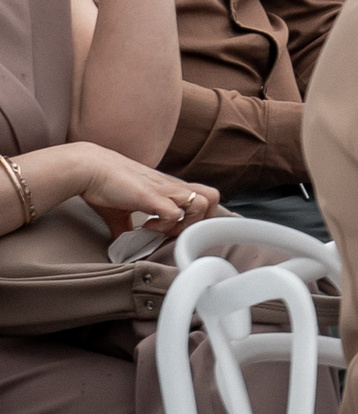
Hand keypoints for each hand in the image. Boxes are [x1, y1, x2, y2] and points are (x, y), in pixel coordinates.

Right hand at [62, 143, 217, 237]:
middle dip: (200, 220)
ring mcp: (164, 190)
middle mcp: (172, 187)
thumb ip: (128, 227)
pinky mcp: (151, 196)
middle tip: (175, 229)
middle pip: (213, 198)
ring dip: (185, 223)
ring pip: (202, 204)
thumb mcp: (122, 210)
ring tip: (162, 229)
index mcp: (170, 188)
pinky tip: (146, 226)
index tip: (174, 229)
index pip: (204, 196)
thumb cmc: (104, 186)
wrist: (88, 168)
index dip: (197, 216)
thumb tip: (124, 246)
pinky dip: (164, 226)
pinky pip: (174, 213)